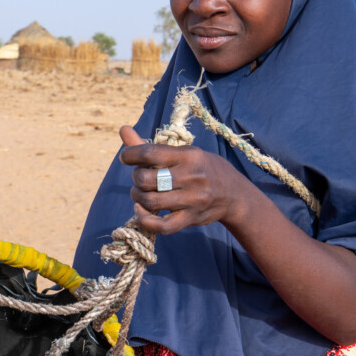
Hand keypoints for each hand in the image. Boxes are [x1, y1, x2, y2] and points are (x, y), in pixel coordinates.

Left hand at [118, 126, 252, 235]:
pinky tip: (140, 211)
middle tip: (140, 178)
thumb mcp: (183, 153)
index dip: (130, 154)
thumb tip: (122, 129)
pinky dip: (145, 220)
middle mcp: (191, 177)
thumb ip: (150, 146)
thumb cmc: (202, 169)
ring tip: (139, 193)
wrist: (234, 194)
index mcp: (188, 156)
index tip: (125, 158)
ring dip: (137, 197)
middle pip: (146, 179)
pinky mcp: (191, 219)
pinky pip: (162, 226)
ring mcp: (192, 200)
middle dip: (135, 178)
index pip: (150, 153)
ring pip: (151, 201)